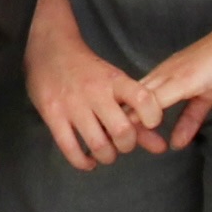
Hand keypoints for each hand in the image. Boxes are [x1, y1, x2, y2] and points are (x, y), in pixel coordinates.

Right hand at [26, 8, 167, 172]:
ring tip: (107, 153)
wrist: (50, 49)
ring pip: (97, 144)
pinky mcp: (52, 114)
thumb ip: (139, 115)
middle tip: (123, 143)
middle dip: (127, 145)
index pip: (143, 99)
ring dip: (107, 156)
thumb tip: (161, 147)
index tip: (150, 124)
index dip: (152, 117)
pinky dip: (83, 162)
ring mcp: (72, 104)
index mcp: (114, 80)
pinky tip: (89, 160)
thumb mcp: (116, 85)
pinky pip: (70, 149)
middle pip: (122, 131)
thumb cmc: (89, 71)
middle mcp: (95, 92)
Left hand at [124, 10, 211, 153]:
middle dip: (116, 121)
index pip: (134, 99)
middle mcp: (162, 74)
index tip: (112, 136)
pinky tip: (138, 130)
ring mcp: (170, 75)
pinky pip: (157, 98)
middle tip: (102, 144)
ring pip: (137, 100)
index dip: (122, 117)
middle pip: (129, 100)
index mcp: (165, 76)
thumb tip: (177, 143)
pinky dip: (145, 115)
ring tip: (115, 142)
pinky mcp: (183, 79)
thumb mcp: (207, 97)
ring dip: (126, 120)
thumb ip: (191, 118)